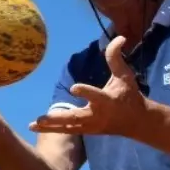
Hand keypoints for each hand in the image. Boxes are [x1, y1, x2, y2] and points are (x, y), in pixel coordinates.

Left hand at [30, 36, 146, 135]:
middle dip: (59, 118)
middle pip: (76, 118)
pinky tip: (34, 128)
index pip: (96, 96)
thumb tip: (119, 37)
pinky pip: (67, 131)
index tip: (73, 87)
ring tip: (32, 124)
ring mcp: (91, 126)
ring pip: (68, 127)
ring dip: (50, 126)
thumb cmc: (129, 95)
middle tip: (41, 118)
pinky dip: (52, 130)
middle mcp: (97, 115)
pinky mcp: (86, 131)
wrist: (136, 122)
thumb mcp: (125, 76)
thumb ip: (116, 58)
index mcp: (107, 101)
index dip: (86, 92)